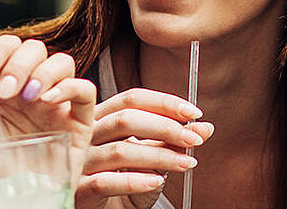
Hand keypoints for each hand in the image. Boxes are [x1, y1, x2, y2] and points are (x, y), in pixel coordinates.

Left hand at [0, 36, 95, 171]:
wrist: (8, 203)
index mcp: (3, 88)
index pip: (9, 48)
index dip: (1, 47)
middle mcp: (31, 92)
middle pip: (36, 49)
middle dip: (19, 62)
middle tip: (4, 91)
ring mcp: (56, 105)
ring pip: (63, 62)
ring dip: (42, 71)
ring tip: (27, 96)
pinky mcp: (79, 122)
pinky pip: (86, 89)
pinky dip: (69, 86)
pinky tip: (46, 100)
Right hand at [76, 88, 213, 208]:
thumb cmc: (124, 182)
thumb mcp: (153, 159)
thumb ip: (173, 141)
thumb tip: (205, 128)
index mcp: (103, 118)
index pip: (132, 99)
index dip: (164, 102)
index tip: (194, 113)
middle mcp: (87, 135)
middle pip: (125, 120)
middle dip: (166, 127)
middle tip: (194, 139)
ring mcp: (80, 161)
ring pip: (120, 151)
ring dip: (160, 156)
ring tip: (186, 163)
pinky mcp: (80, 187)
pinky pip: (106, 181)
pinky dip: (136, 180)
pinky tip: (158, 181)